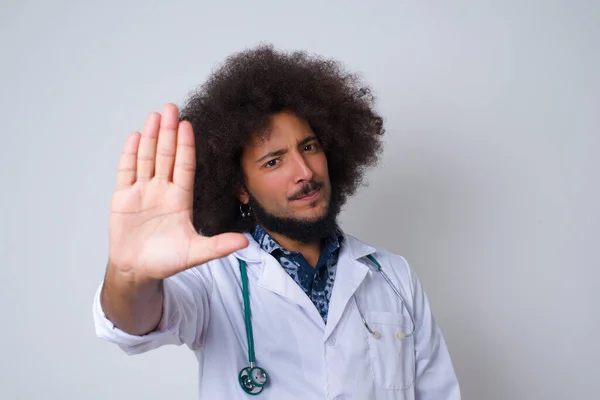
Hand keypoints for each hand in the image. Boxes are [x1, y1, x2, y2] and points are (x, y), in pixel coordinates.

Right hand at [108, 103, 248, 280]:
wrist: (139, 270)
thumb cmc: (167, 261)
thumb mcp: (195, 253)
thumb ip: (218, 246)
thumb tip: (246, 243)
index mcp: (180, 199)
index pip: (184, 166)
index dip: (186, 146)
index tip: (188, 125)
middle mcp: (162, 190)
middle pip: (165, 155)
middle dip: (168, 132)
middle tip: (171, 107)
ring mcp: (143, 192)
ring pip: (147, 158)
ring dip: (150, 137)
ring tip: (154, 115)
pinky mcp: (123, 197)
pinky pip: (126, 171)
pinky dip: (130, 154)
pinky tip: (135, 136)